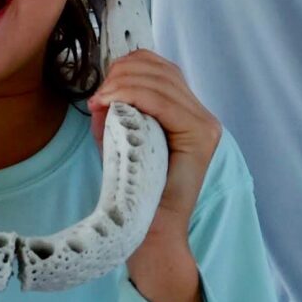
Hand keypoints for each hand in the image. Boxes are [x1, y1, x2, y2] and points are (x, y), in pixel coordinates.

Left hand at [94, 50, 219, 301]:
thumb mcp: (120, 142)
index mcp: (186, 111)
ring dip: (122, 84)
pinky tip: (112, 104)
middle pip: (159, 68)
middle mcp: (202, 114)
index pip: (159, 67)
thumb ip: (115, 114)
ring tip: (100, 103)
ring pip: (160, 80)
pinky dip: (134, 95)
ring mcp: (205, 124)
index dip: (126, 67)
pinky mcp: (201, 136)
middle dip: (120, 74)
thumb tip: (101, 92)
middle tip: (96, 98)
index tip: (98, 90)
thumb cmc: (133, 191)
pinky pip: (164, 101)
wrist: (150, 234)